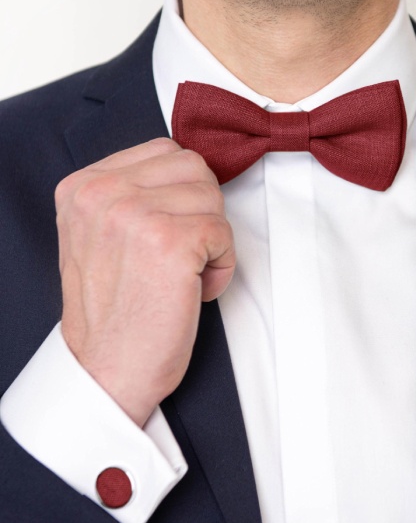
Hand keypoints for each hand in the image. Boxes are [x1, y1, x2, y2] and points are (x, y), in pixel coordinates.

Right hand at [55, 138, 234, 426]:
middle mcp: (102, 193)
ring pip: (213, 198)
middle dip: (202, 212)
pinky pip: (225, 233)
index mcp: (83, 186)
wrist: (108, 370)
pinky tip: (195, 289)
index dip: (184, 193)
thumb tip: (188, 170)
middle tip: (181, 254)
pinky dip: (223, 265)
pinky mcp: (169, 242)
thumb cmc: (115, 309)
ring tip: (184, 274)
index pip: (166, 152)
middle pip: (195, 169)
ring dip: (213, 240)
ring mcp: (134, 214)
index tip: (170, 230)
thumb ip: (131, 194)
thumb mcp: (100, 235)